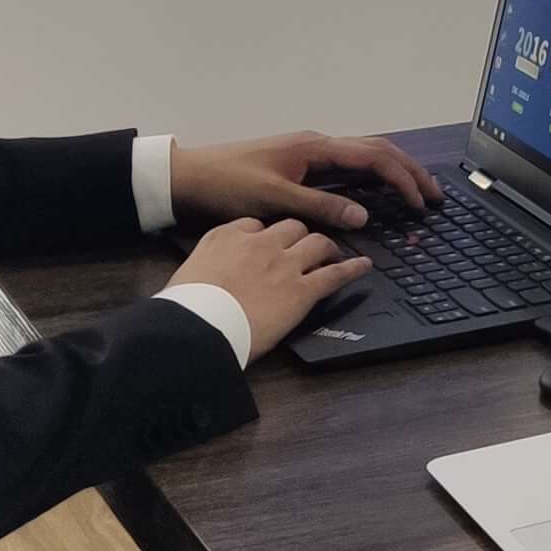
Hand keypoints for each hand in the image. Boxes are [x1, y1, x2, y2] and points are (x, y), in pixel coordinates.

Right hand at [171, 216, 373, 357]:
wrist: (198, 326)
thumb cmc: (186, 306)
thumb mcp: (189, 272)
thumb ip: (206, 263)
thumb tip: (208, 273)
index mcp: (228, 235)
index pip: (255, 224)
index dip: (265, 235)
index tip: (268, 243)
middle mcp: (261, 243)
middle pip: (291, 227)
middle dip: (299, 235)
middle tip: (302, 248)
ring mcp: (285, 264)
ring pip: (317, 242)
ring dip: (326, 247)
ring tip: (332, 253)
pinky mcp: (303, 290)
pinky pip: (335, 274)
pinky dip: (352, 269)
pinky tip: (364, 266)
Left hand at [172, 131, 441, 232]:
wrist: (190, 176)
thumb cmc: (229, 185)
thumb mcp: (275, 199)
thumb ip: (321, 207)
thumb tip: (365, 215)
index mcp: (316, 148)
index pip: (374, 158)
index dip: (403, 179)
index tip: (421, 203)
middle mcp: (318, 145)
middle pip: (377, 151)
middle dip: (409, 171)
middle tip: (435, 196)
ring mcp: (310, 153)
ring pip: (364, 155)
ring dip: (393, 171)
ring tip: (416, 191)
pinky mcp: (301, 164)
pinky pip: (348, 166)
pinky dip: (372, 175)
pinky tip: (377, 192)